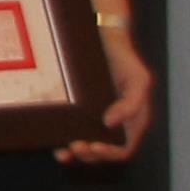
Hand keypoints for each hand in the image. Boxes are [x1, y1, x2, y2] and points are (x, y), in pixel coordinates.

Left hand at [67, 25, 158, 164]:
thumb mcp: (138, 79)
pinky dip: (60, 139)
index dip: (110, 154)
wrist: (101, 36)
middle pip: (101, 152)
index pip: (123, 149)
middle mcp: (111, 124)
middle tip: (74, 147)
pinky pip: (68, 130)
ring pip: (84, 146)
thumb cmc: (124, 58)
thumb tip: (110, 123)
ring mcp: (92, 118)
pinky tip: (51, 141)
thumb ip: (132, 104)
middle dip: (88, 154)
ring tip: (62, 152)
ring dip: (73, 154)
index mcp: (130, 122)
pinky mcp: (75, 110)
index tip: (95, 147)